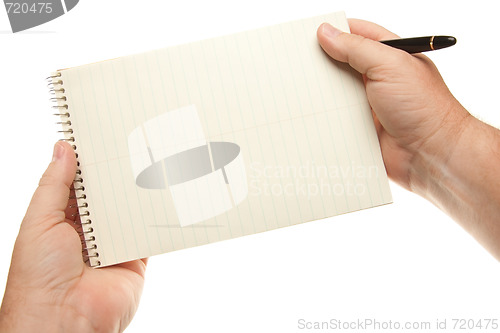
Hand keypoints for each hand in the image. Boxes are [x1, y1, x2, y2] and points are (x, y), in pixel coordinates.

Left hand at [0, 142, 146, 331]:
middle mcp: (88, 233)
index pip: (78, 185)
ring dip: (136, 194)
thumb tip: (63, 148)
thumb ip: (54, 184)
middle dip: (115, 176)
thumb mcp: (39, 220)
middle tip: (129, 148)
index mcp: (61, 222)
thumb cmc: (39, 276)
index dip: (87, 164)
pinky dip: (154, 219)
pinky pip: (147, 234)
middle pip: (106, 197)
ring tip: (149, 164)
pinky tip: (161, 196)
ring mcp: (113, 245)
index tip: (100, 140)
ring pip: (128, 212)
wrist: (64, 319)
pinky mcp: (135, 259)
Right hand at [317, 20, 499, 259]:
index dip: (334, 32)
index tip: (309, 34)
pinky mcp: (361, 128)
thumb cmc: (423, 107)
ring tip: (296, 89)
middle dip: (321, 64)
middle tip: (296, 63)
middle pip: (342, 64)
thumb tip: (327, 33)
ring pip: (336, 93)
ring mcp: (369, 104)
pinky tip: (308, 116)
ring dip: (320, 93)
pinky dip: (324, 118)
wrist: (431, 155)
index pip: (357, 35)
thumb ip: (357, 48)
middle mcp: (378, 78)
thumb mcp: (390, 65)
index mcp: (389, 56)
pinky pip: (336, 120)